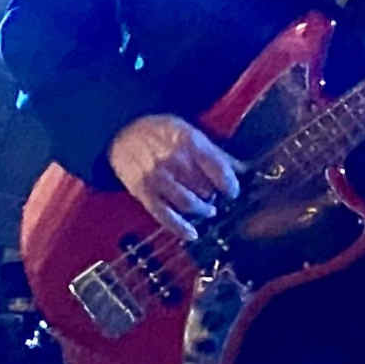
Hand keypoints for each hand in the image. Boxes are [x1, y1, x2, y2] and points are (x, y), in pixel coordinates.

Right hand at [107, 113, 239, 239]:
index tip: (233, 192)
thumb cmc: (160, 131)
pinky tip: (192, 234)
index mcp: (190, 143)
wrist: (121, 130)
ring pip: (188, 203)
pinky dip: (180, 227)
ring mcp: (157, 177)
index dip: (230, 185)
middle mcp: (174, 160)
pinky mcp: (143, 191)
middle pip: (205, 189)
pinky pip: (164, 215)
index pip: (219, 170)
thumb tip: (244, 170)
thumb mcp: (190, 132)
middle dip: (213, 196)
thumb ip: (216, 153)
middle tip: (215, 197)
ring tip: (206, 210)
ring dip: (201, 210)